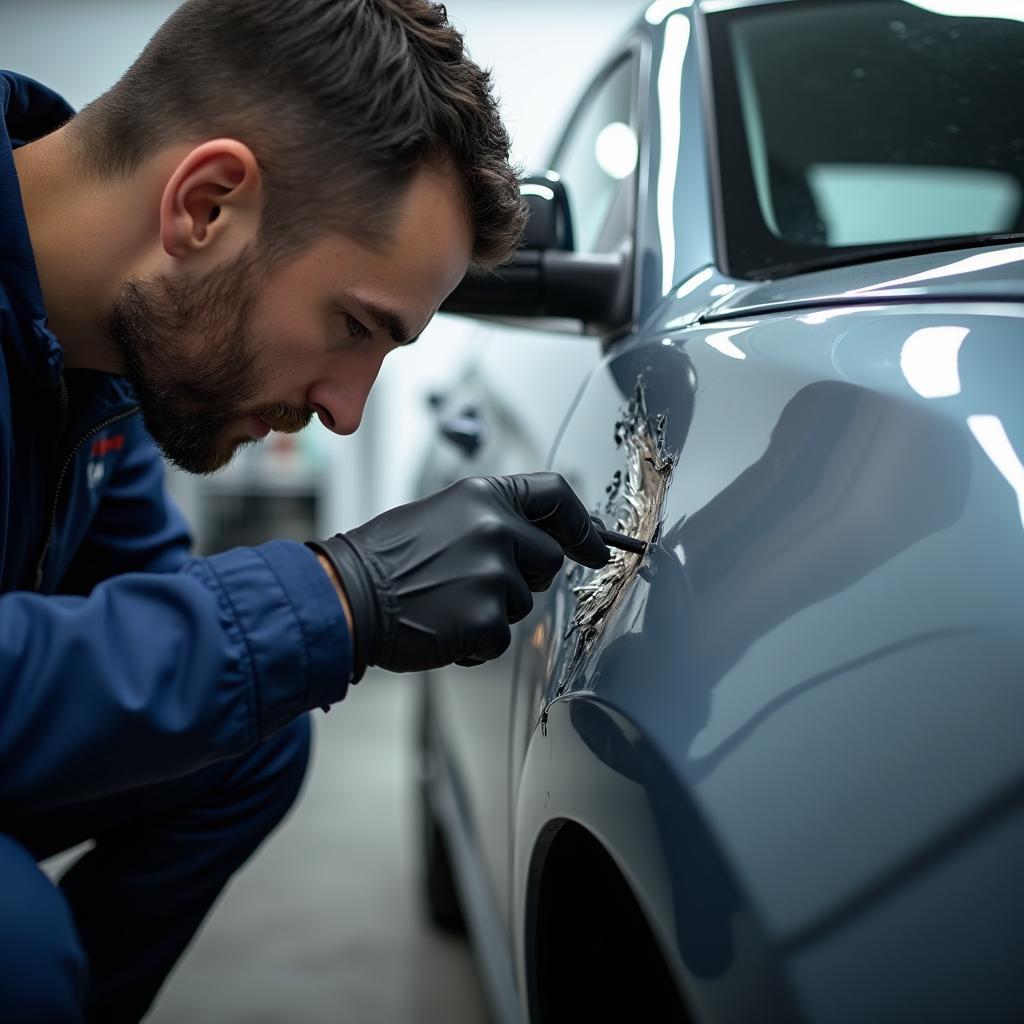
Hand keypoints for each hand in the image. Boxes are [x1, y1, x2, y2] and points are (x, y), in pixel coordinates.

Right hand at [309, 473, 608, 679]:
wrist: (346, 596)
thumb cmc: (386, 559)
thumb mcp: (441, 515)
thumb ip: (493, 520)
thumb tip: (542, 538)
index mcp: (483, 497)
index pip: (555, 495)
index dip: (581, 524)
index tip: (596, 545)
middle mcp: (495, 529)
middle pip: (548, 560)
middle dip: (523, 577)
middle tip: (471, 581)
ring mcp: (493, 575)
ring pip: (523, 603)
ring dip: (493, 611)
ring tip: (446, 601)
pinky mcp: (486, 619)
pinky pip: (501, 638)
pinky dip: (475, 642)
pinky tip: (442, 626)